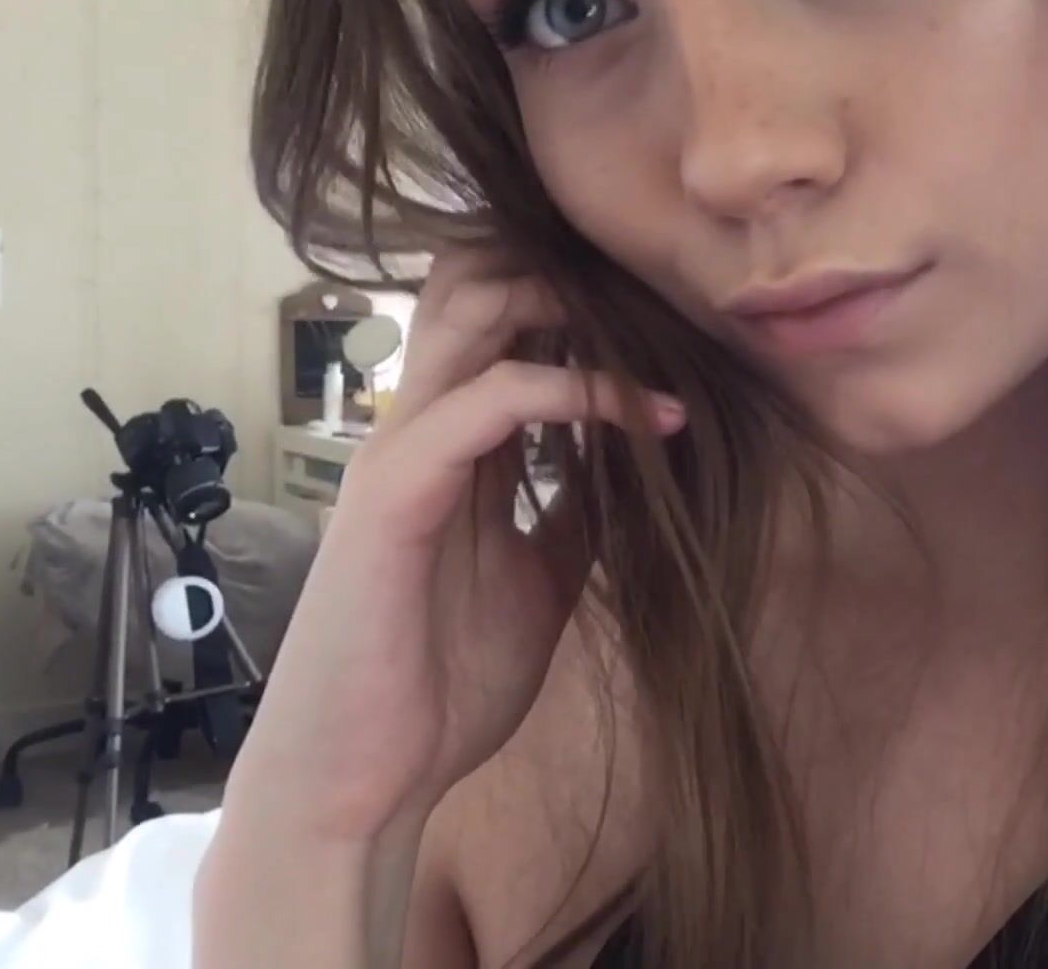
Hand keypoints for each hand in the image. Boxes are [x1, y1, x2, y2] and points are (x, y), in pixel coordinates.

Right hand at [224, 251, 683, 838]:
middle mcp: (420, 428)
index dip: (585, 296)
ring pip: (468, 311)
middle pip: (474, 281)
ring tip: (661, 332)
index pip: (502, 316)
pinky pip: (482, 404)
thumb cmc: (440, 682)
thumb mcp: (542, 577)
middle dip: (571, 269)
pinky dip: (572, 393)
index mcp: (451, 444)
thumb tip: (640, 463)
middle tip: (667, 300)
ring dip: (570, 305)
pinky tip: (648, 415)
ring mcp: (399, 452)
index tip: (682, 319)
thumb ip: (575, 511)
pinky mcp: (393, 494)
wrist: (364, 779)